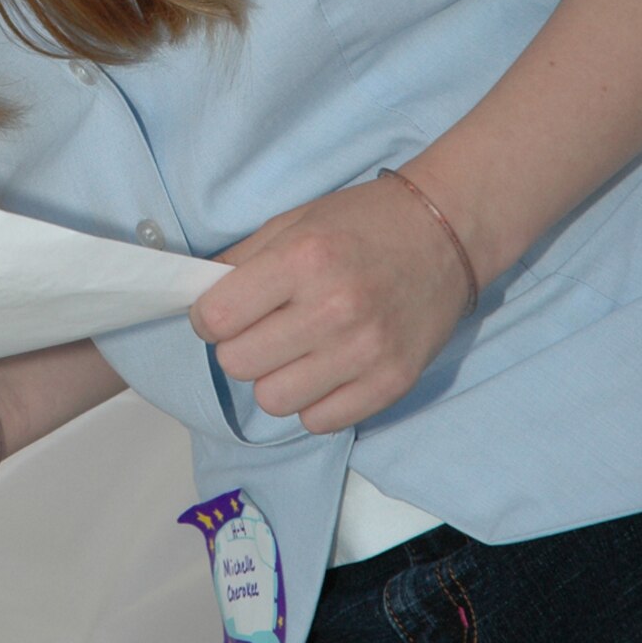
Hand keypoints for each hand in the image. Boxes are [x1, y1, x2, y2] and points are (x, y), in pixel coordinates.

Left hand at [189, 177, 472, 433]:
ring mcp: (365, 351)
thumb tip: (196, 301)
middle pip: (238, 364)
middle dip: (240, 347)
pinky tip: (326, 369)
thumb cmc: (362, 223)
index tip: (226, 311)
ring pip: (273, 401)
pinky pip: (319, 421)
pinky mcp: (391, 383)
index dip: (209, 317)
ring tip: (297, 350)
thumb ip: (240, 262)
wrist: (445, 233)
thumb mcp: (293, 221)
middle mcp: (333, 308)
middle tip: (264, 328)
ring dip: (275, 378)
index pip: (215, 319)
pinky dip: (313, 401)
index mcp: (302, 259)